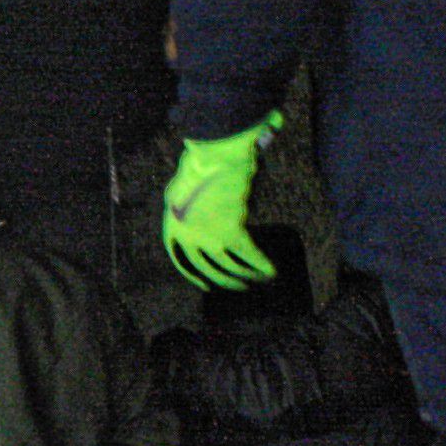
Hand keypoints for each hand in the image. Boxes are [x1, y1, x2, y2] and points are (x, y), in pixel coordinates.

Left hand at [163, 114, 283, 290]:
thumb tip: (200, 222)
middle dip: (226, 280)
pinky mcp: (231, 233)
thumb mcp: (180, 192)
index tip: (206, 286)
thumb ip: (187, 210)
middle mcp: (188, 236)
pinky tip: (272, 271)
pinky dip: (261, 264)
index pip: (180, 260)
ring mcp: (209, 236)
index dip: (193, 275)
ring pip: (230, 266)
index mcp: (173, 226)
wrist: (214, 159)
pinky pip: (249, 255)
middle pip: (207, 268)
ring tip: (261, 280)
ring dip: (248, 276)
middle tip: (241, 287)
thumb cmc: (199, 169)